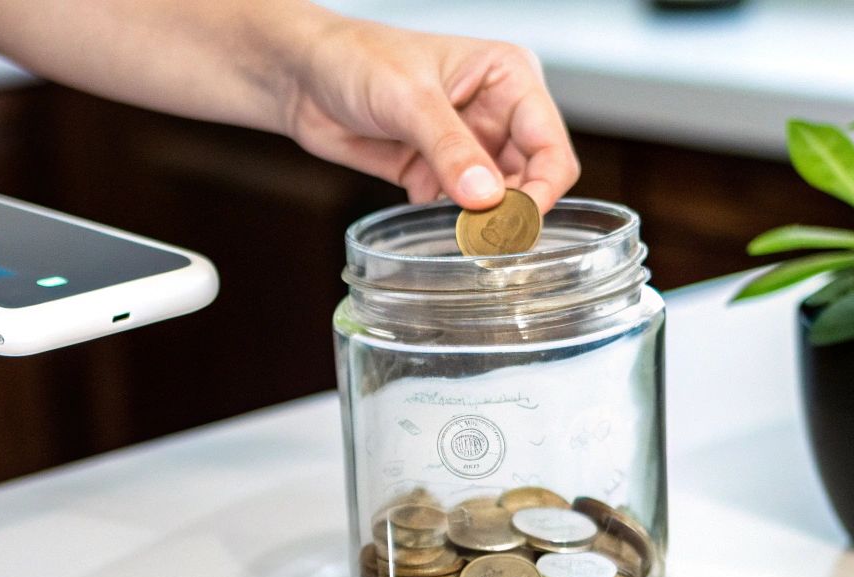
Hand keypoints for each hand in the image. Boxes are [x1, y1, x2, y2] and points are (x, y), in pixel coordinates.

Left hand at [281, 18, 577, 211]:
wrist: (303, 78)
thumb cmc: (357, 59)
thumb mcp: (408, 99)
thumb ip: (451, 148)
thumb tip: (487, 196)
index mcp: (508, 77)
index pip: (550, 142)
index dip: (543, 187)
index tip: (517, 220)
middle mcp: (497, 112)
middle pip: (532, 176)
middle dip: (515, 210)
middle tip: (490, 239)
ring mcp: (468, 146)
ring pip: (499, 198)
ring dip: (486, 222)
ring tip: (467, 238)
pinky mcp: (439, 173)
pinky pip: (462, 210)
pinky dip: (455, 224)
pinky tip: (436, 223)